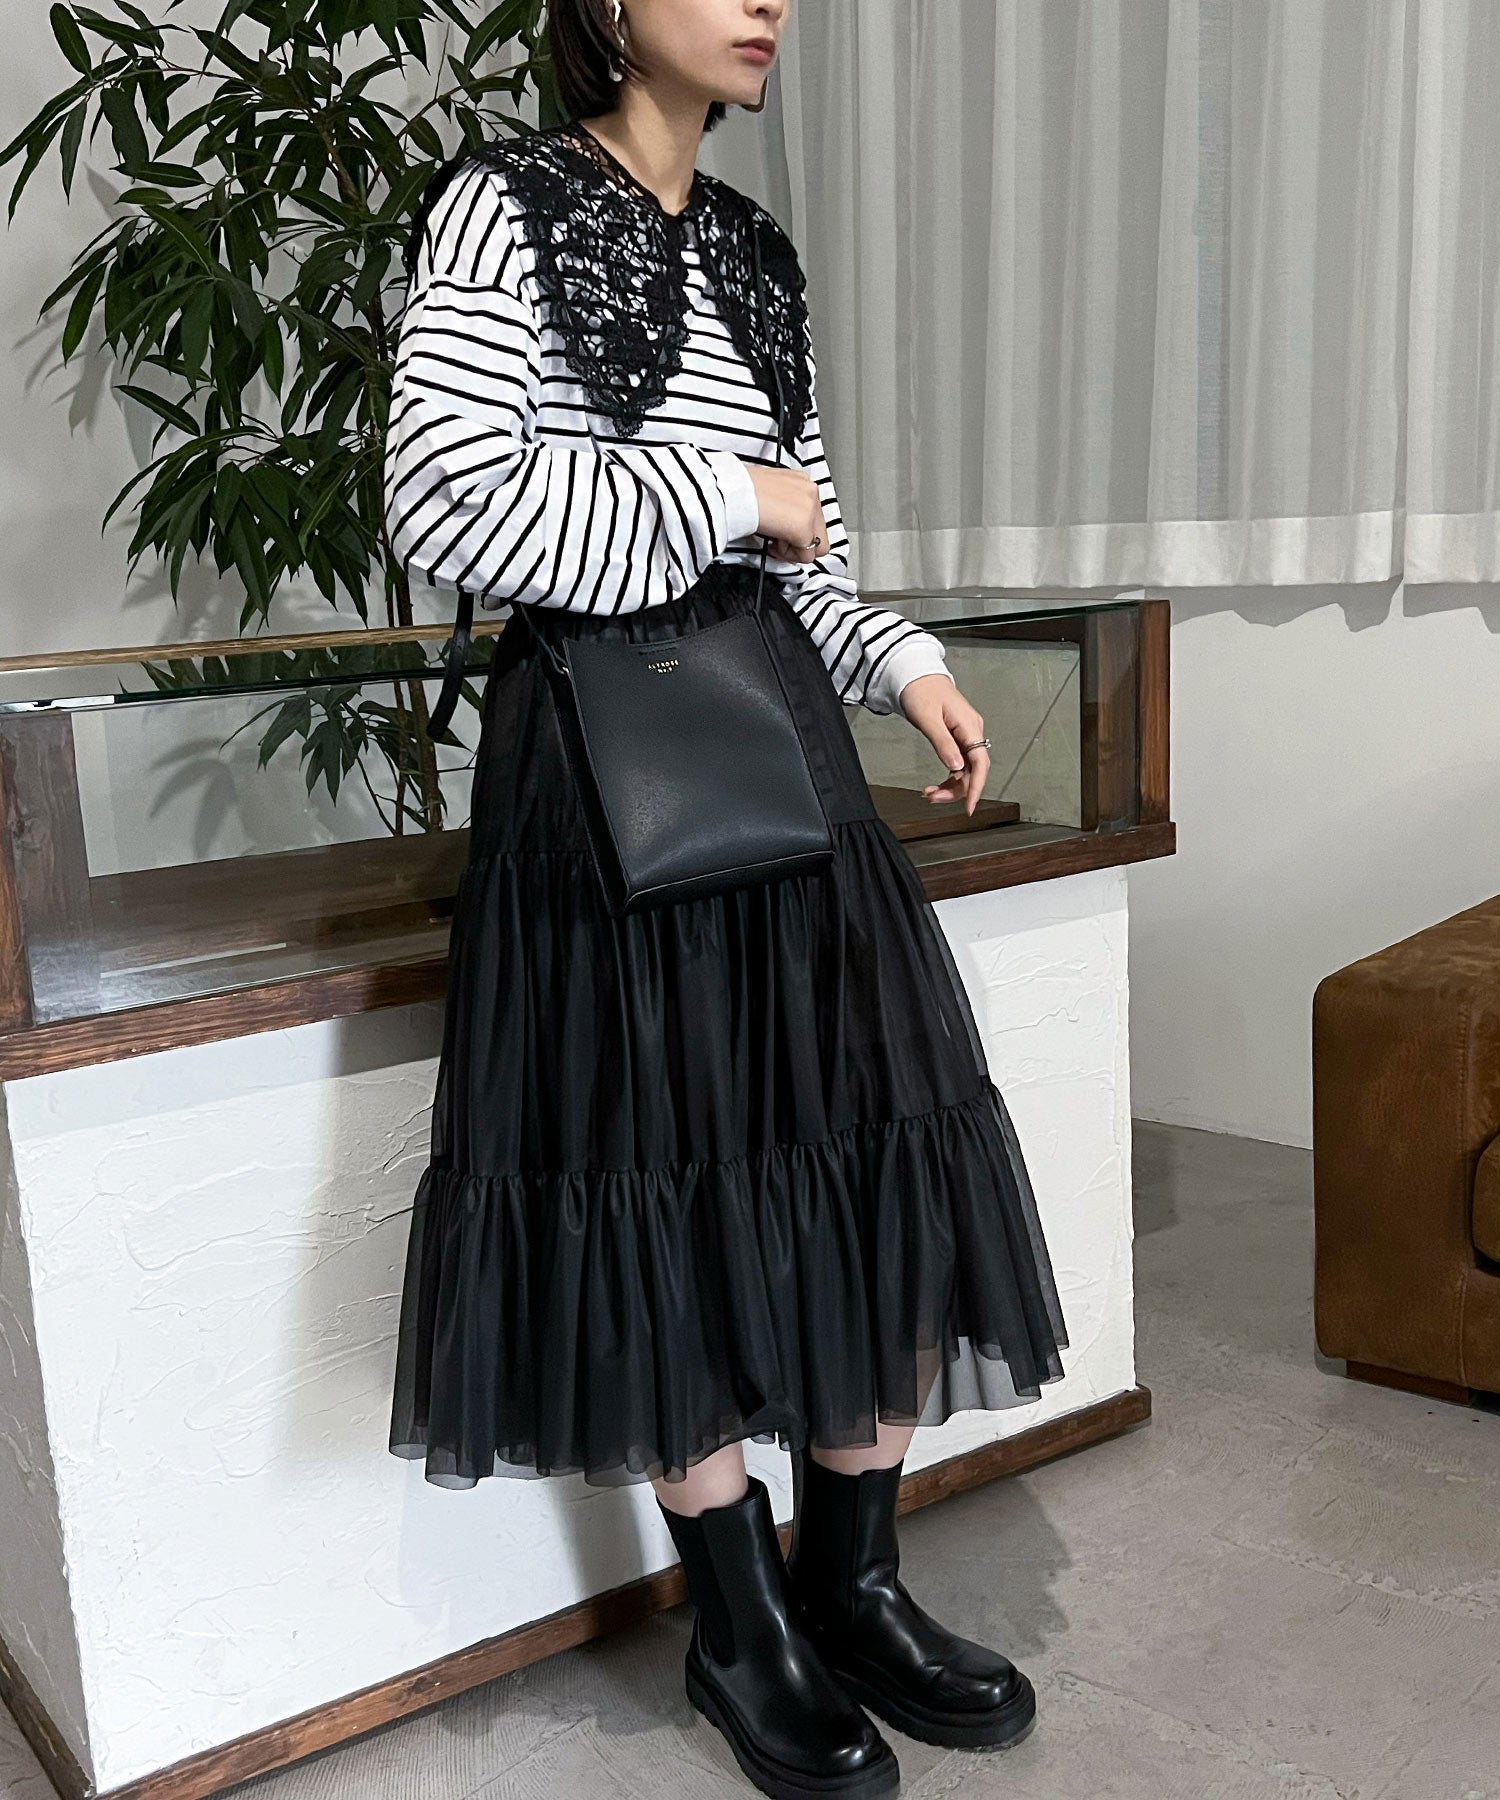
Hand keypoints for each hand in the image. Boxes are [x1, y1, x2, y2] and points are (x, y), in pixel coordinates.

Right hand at [746, 463, 828, 562]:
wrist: (734, 493)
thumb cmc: (741, 491)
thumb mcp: (770, 492)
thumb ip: (785, 506)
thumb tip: (786, 523)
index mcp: (803, 483)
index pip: (814, 517)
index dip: (797, 531)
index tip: (780, 532)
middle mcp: (811, 493)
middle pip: (819, 534)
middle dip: (798, 543)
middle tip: (777, 541)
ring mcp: (811, 510)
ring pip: (815, 547)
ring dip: (792, 549)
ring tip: (772, 539)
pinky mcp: (804, 528)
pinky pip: (805, 556)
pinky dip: (787, 554)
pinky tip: (771, 542)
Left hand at [898, 674, 989, 816]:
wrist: (916, 675)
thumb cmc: (921, 691)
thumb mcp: (928, 719)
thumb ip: (943, 744)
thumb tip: (957, 766)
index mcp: (969, 726)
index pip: (980, 764)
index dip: (976, 787)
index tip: (969, 806)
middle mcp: (972, 731)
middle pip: (974, 770)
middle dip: (956, 790)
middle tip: (933, 798)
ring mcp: (966, 735)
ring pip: (965, 770)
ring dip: (950, 786)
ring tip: (929, 794)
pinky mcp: (958, 737)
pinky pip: (959, 763)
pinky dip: (948, 776)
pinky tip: (936, 784)